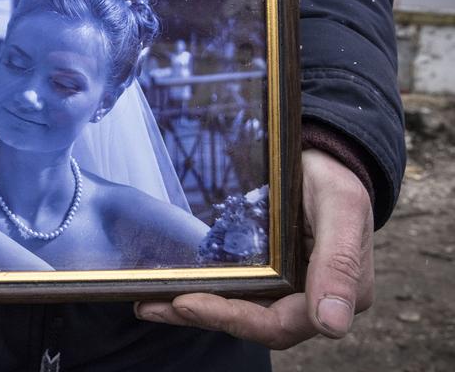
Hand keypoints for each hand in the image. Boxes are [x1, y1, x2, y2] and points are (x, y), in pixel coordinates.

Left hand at [134, 148, 373, 348]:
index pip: (277, 325)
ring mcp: (284, 290)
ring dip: (191, 310)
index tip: (187, 302)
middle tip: (151, 304)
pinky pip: (233, 292)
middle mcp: (308, 302)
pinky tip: (165, 288)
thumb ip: (339, 264)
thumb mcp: (341, 209)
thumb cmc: (335, 181)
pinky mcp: (265, 276)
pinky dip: (200, 292)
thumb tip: (331, 325)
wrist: (325, 161)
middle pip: (250, 323)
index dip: (231, 318)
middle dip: (200, 315)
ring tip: (147, 302)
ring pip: (236, 311)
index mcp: (337, 296)